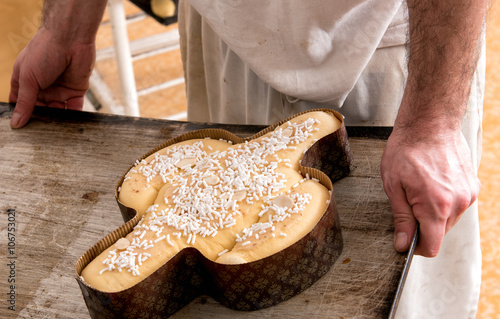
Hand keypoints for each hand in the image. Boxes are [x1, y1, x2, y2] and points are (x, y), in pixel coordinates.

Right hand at [9, 26, 95, 127]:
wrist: (70, 39)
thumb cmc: (43, 52)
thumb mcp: (28, 79)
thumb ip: (25, 102)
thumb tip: (16, 122)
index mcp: (25, 82)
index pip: (21, 103)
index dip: (21, 116)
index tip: (21, 132)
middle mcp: (42, 88)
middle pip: (40, 111)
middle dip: (40, 122)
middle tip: (40, 138)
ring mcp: (59, 90)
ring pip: (58, 112)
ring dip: (57, 123)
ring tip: (55, 136)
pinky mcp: (76, 91)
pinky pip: (75, 108)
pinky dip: (73, 118)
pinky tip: (71, 129)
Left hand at [381, 128, 479, 256]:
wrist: (429, 123)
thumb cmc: (406, 150)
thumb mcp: (393, 186)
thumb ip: (401, 219)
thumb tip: (403, 244)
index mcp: (436, 206)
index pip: (432, 245)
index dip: (416, 247)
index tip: (405, 239)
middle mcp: (458, 203)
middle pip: (440, 233)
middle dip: (422, 226)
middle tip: (407, 202)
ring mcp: (468, 194)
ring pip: (449, 219)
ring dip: (433, 213)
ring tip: (419, 188)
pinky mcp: (473, 186)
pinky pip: (457, 205)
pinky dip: (444, 201)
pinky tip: (432, 183)